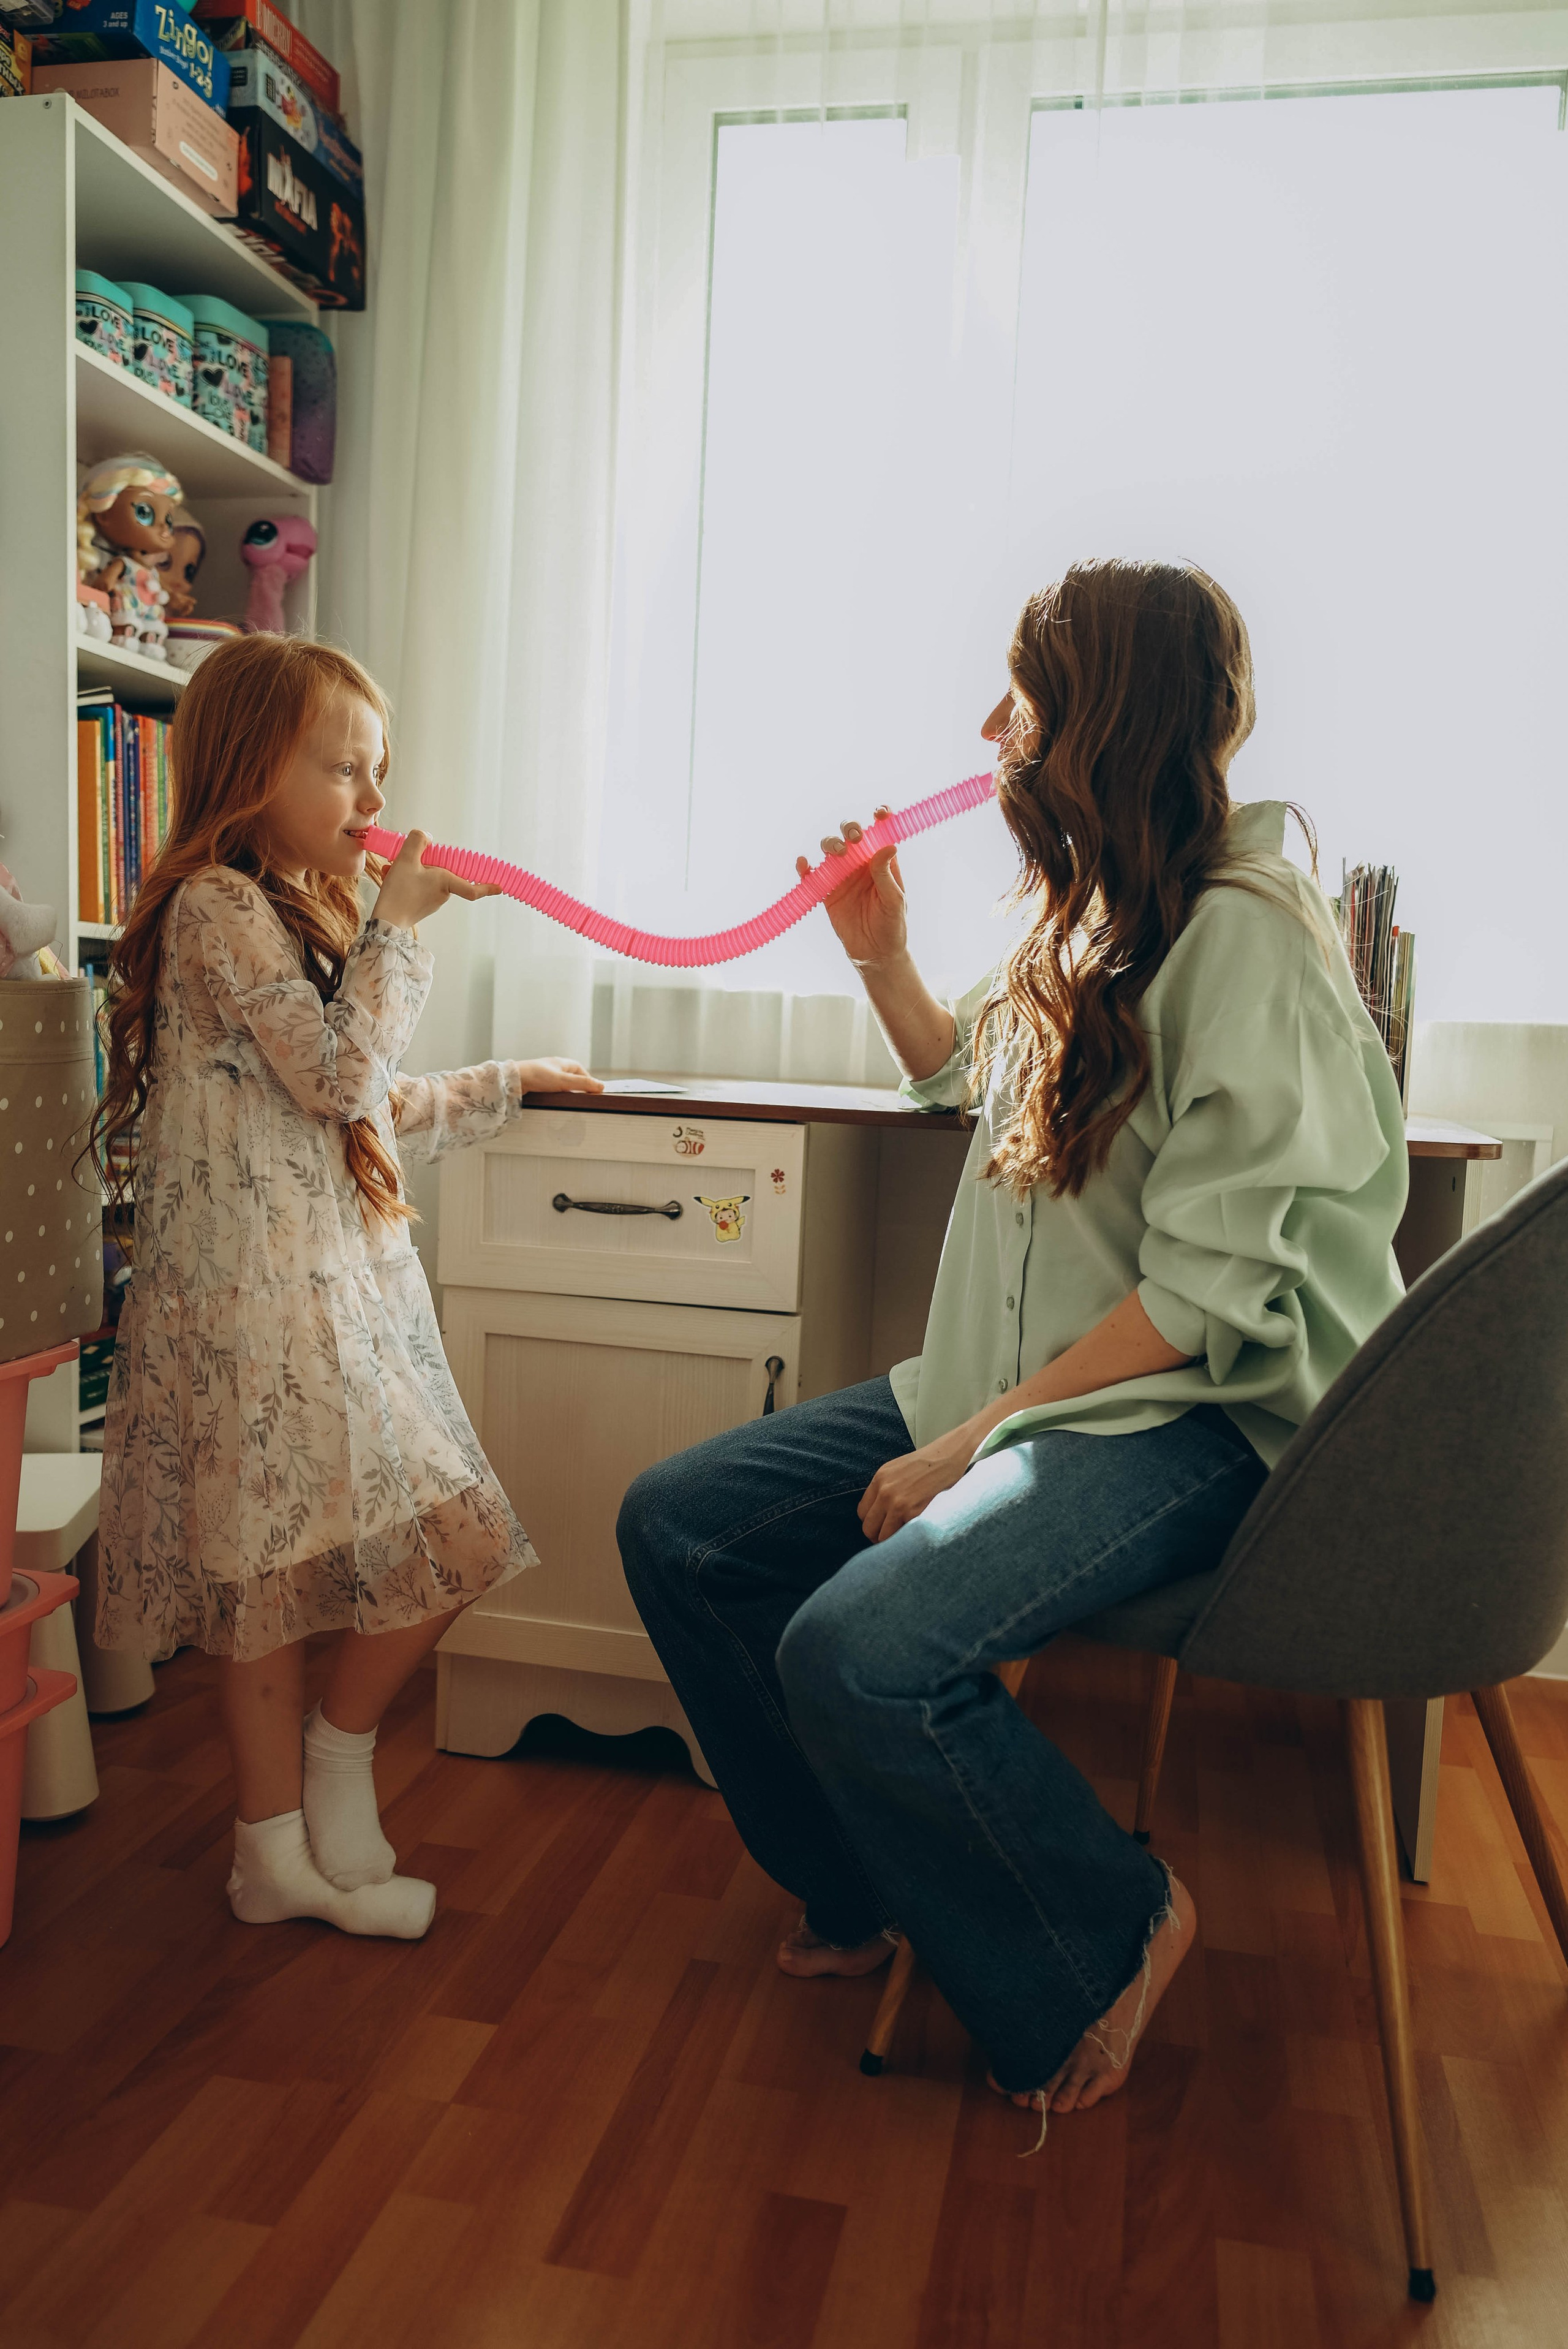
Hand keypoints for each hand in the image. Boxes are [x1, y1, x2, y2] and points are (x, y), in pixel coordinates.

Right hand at [372, 830, 499, 928]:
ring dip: (409, 870)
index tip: (500, 888)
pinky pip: (416, 886)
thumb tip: (427, 837)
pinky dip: (405, 879)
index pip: (472, 888)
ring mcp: (431, 902)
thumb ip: (418, 842)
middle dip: (422, 862)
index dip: (487, 887)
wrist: (385, 920)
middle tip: (404, 859)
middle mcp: (442, 894)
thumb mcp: (406, 859)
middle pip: (439, 872)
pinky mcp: (420, 906)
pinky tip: (390, 876)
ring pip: (424, 878)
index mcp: (446, 883)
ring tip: (392, 870)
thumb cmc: (399, 892)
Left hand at [512, 1058, 603, 1096]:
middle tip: (582, 1097)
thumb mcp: (564, 1081)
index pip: (580, 1069)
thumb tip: (601, 1086)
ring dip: (566, 1092)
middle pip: (571, 1076)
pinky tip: (555, 1100)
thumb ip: (583, 1084)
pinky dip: (555, 1094)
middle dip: (577, 1086)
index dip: (588, 1079)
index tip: (593, 1090)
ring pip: (561, 1084)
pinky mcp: (536, 1083)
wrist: (513, 1080)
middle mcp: (553, 1067)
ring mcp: (544, 1075)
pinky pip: (551, 1089)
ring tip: (569, 1100)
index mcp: (562, 1062)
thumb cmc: (537, 1076)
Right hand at [797, 807, 907, 967]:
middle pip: (851, 834)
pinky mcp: (826, 891)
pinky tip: (803, 864)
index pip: (881, 832)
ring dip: (831, 844)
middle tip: (855, 839)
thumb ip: (887, 873)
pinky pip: (811, 875)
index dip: (881, 817)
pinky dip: (804, 867)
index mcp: (882, 862)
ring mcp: (842, 876)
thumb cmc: (892, 926)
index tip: (880, 813)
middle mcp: (861, 863)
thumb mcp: (894, 900)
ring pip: (831, 849)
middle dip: (851, 829)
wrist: (875, 954)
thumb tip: (889, 845)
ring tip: (839, 855)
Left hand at [858, 1423, 978, 1543]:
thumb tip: (878, 1515)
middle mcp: (885, 1492)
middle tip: (890, 1537)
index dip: (872, 1522)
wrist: (950, 1457)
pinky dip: (906, 1538)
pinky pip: (901, 1537)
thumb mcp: (897, 1470)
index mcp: (880, 1479)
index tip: (880, 1526)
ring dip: (892, 1540)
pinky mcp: (914, 1514)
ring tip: (903, 1536)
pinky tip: (915, 1532)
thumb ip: (884, 1490)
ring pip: (882, 1537)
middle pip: (868, 1528)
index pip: (862, 1513)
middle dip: (877, 1536)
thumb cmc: (929, 1464)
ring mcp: (899, 1504)